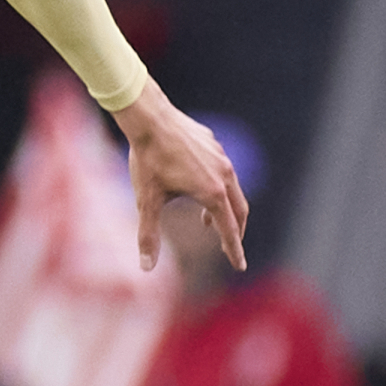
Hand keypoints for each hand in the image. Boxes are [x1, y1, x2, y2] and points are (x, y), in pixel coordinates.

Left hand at [114, 83, 247, 271]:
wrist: (149, 117)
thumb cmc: (147, 160)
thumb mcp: (147, 201)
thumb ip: (148, 236)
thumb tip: (146, 268)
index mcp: (212, 192)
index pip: (228, 230)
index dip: (233, 250)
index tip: (239, 266)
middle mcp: (224, 175)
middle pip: (239, 211)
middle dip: (234, 232)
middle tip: (228, 247)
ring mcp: (221, 157)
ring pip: (232, 190)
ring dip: (224, 209)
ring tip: (206, 221)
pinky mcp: (214, 144)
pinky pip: (223, 171)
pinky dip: (218, 188)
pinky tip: (196, 186)